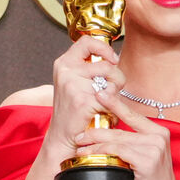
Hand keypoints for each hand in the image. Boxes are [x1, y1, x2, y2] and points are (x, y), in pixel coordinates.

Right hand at [46, 36, 125, 158]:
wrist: (63, 138)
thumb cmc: (74, 112)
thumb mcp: (74, 83)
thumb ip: (88, 68)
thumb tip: (114, 57)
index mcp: (63, 63)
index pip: (87, 41)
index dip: (104, 48)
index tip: (112, 60)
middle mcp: (66, 71)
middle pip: (106, 63)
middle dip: (117, 77)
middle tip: (112, 90)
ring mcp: (73, 85)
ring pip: (112, 78)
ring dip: (116, 91)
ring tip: (107, 102)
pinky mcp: (83, 100)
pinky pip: (111, 96)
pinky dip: (113, 107)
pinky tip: (103, 113)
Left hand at [73, 90, 179, 179]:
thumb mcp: (144, 157)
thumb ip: (132, 144)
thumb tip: (107, 135)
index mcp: (158, 132)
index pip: (132, 114)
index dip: (114, 103)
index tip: (99, 93)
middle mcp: (158, 136)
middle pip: (119, 128)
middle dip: (96, 130)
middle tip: (79, 134)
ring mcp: (154, 147)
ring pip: (115, 139)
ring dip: (93, 143)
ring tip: (79, 146)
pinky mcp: (147, 160)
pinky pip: (117, 151)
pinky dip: (100, 151)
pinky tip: (89, 155)